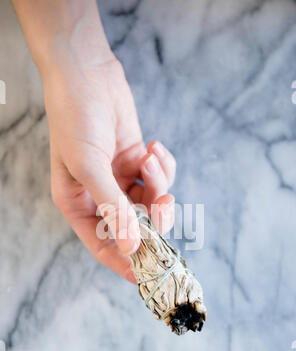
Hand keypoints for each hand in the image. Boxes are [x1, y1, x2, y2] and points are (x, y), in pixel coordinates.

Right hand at [45, 57, 175, 282]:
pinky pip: (159, 179)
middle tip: (164, 201)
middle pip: (136, 228)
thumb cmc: (76, 119)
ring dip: (159, 184)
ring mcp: (120, 181)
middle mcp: (100, 198)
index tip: (152, 274)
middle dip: (154, 217)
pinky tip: (153, 147)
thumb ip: (113, 209)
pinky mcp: (137, 164)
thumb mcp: (89, 167)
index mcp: (79, 206)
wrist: (87, 75)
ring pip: (152, 203)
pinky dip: (162, 167)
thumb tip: (131, 247)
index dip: (127, 263)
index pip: (104, 246)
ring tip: (149, 156)